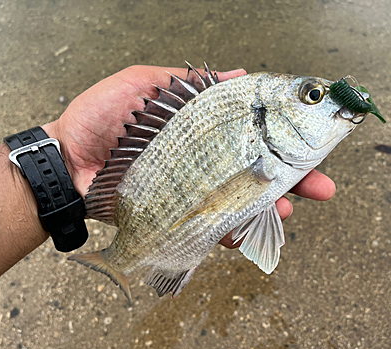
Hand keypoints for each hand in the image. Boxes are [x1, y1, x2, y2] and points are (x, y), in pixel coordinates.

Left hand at [42, 65, 334, 247]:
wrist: (66, 160)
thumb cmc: (100, 117)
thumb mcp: (144, 84)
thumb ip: (189, 82)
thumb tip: (240, 73)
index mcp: (201, 128)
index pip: (253, 132)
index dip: (284, 137)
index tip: (314, 142)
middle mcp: (203, 159)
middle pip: (256, 169)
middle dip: (294, 179)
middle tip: (324, 189)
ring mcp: (193, 189)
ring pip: (241, 201)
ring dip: (269, 208)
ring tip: (288, 211)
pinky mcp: (177, 214)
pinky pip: (210, 226)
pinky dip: (230, 231)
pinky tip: (242, 232)